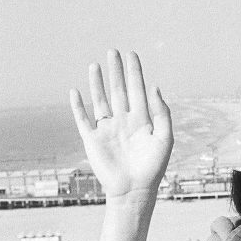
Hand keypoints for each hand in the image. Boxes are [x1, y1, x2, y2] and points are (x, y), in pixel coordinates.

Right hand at [70, 50, 172, 199]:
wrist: (135, 189)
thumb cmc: (154, 166)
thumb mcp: (165, 137)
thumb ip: (161, 112)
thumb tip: (154, 86)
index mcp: (142, 119)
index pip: (137, 89)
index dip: (134, 72)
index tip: (132, 54)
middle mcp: (124, 120)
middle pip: (118, 90)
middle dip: (116, 71)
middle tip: (113, 51)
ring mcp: (107, 128)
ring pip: (100, 100)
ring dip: (97, 83)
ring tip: (95, 64)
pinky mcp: (92, 139)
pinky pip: (83, 119)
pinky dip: (78, 105)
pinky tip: (75, 91)